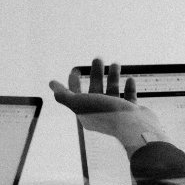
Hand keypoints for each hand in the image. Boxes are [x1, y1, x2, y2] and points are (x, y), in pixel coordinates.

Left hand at [50, 58, 169, 155]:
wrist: (133, 126)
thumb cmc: (105, 113)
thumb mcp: (79, 103)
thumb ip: (64, 95)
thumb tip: (51, 84)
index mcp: (86, 113)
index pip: (76, 96)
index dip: (73, 83)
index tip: (75, 69)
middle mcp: (101, 113)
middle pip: (95, 90)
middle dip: (95, 74)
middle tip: (98, 58)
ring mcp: (118, 113)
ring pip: (113, 92)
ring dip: (113, 77)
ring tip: (116, 63)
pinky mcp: (132, 113)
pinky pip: (129, 98)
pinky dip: (129, 88)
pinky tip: (129, 79)